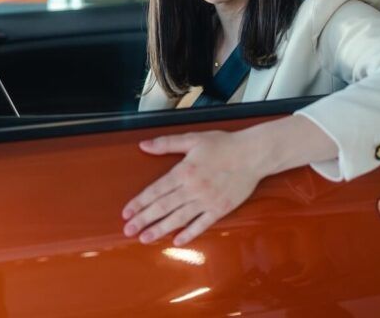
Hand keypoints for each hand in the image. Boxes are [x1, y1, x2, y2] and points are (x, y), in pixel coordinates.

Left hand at [121, 130, 265, 245]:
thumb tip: (143, 145)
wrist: (253, 154)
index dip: (140, 202)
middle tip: (128, 230)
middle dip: (144, 219)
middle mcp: (193, 188)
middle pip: (163, 207)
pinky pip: (202, 224)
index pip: (156, 190)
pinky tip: (177, 241)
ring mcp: (207, 201)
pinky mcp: (220, 209)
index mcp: (184, 171)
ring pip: (179, 218)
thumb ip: (166, 143)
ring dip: (160, 229)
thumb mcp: (192, 139)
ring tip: (144, 238)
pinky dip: (189, 233)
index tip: (126, 213)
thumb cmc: (223, 144)